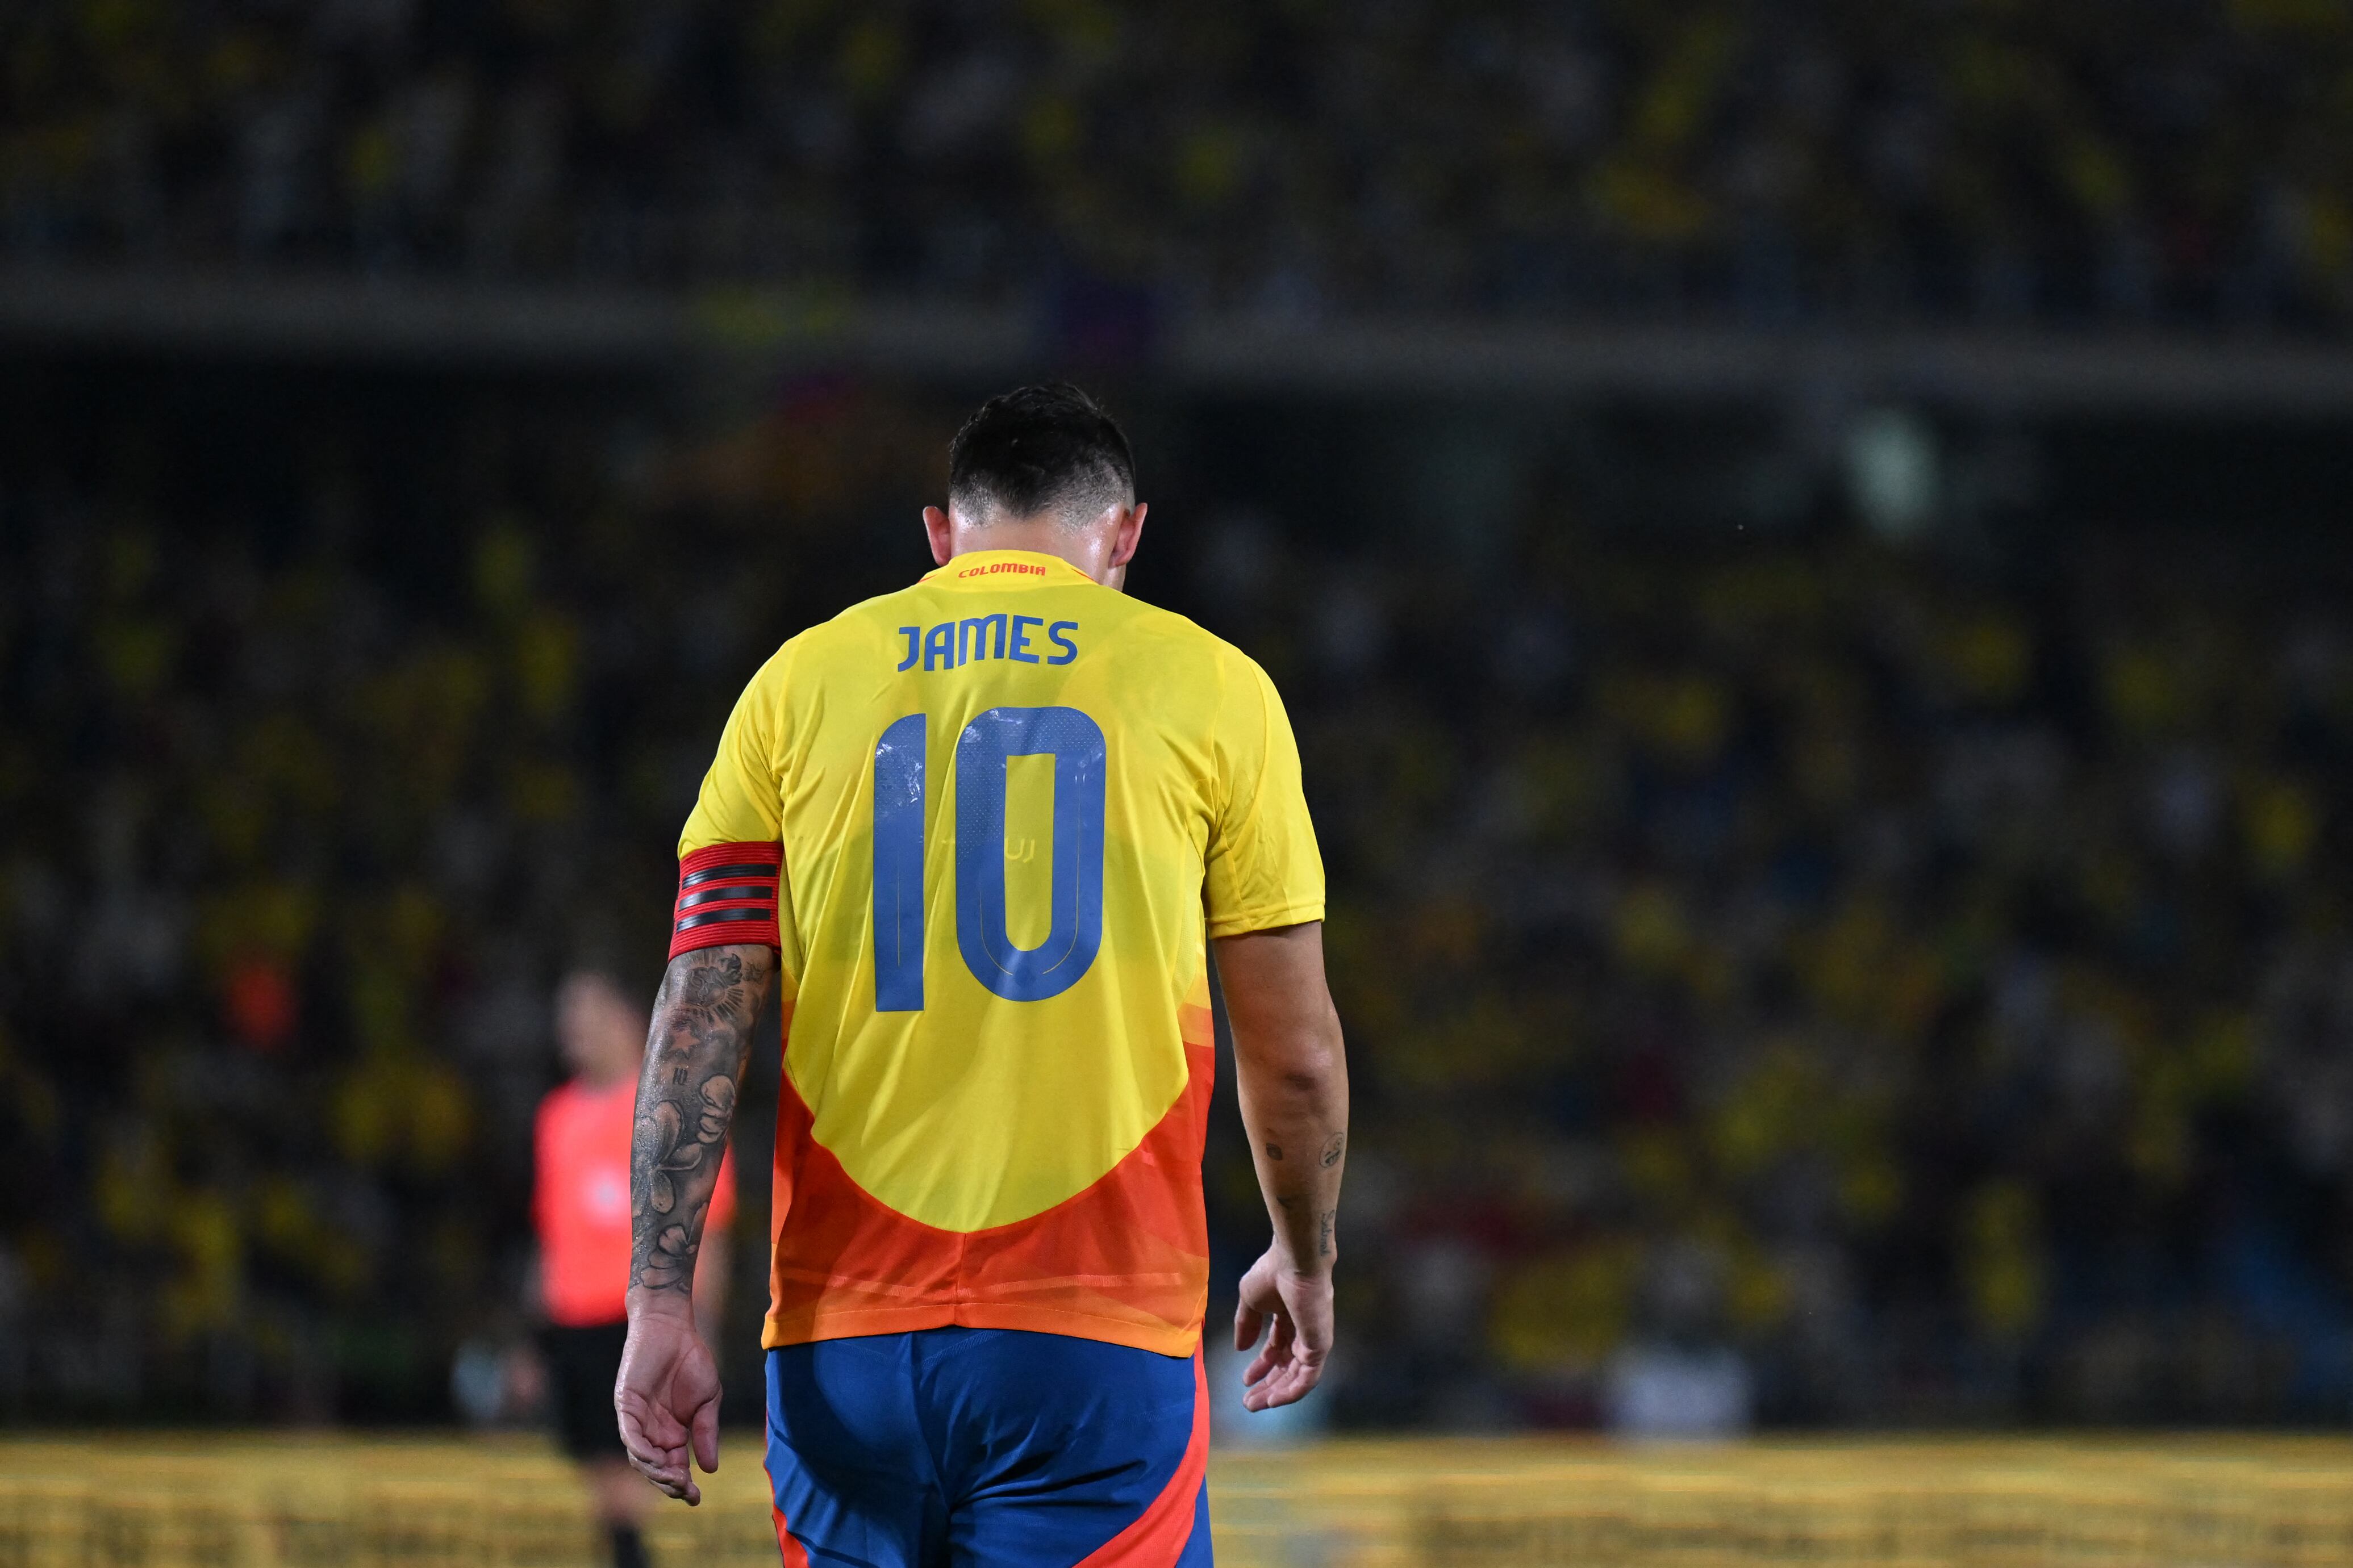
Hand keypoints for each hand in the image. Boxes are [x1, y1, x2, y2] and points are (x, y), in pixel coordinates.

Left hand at [614, 1304, 720, 1504]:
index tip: (695, 1498)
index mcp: (672, 1433)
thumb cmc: (692, 1361)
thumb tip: (710, 1469)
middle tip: (685, 1492)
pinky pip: (629, 1434)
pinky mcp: (626, 1405)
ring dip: (655, 1471)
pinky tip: (653, 1458)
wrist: (673, 1328)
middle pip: (655, 1468)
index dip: (682, 1485)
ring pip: (640, 1456)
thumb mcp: (708, 1400)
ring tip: (673, 1480)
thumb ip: (706, 1433)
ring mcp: (637, 1420)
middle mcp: (652, 1431)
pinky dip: (639, 1449)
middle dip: (669, 1483)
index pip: (673, 1467)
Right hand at [1233, 1246, 1333, 1410]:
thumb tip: (1240, 1348)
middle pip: (1286, 1366)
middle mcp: (1303, 1331)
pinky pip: (1307, 1378)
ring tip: (1256, 1404)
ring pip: (1296, 1377)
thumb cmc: (1272, 1274)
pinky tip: (1273, 1400)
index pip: (1277, 1347)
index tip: (1245, 1379)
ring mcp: (1313, 1341)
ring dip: (1276, 1393)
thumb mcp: (1250, 1300)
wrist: (1295, 1263)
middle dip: (1268, 1384)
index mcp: (1288, 1316)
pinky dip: (1291, 1392)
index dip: (1261, 1365)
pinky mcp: (1319, 1348)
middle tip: (1250, 1401)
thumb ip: (1246, 1325)